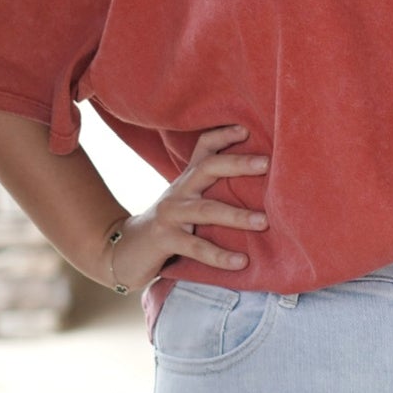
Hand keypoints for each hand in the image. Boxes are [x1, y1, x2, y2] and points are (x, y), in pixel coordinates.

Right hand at [99, 124, 268, 292]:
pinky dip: (219, 255)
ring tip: (264, 221)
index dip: (223, 135)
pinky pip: (195, 247)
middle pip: (208, 168)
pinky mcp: (165, 240)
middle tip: (267, 164)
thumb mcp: (188, 202)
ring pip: (206, 209)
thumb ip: (214, 192)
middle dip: (238, 164)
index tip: (248, 130)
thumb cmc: (169, 225)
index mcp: (188, 180)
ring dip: (237, 215)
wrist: (125, 251)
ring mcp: (170, 214)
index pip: (204, 148)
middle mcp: (180, 191)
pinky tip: (241, 262)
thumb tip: (262, 189)